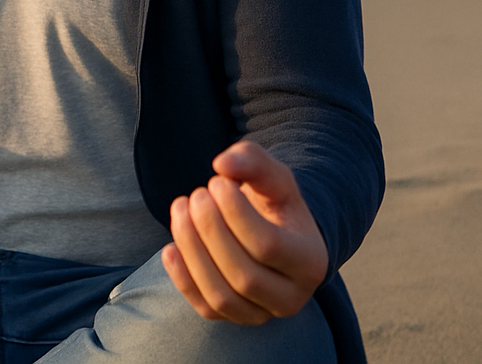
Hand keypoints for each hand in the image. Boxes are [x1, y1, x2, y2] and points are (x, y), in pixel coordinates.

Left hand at [160, 140, 327, 324]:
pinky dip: (182, 278)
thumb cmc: (273, 204)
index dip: (234, 212)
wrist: (274, 234)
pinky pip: (205, 308)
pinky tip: (170, 247)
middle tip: (194, 195)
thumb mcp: (273, 176)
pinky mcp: (234, 319)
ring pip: (222, 297)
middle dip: (209, 231)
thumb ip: (253, 162)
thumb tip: (222, 163)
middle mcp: (292, 297)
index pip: (268, 245)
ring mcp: (263, 314)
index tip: (215, 181)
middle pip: (243, 275)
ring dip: (192, 251)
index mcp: (311, 260)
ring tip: (180, 210)